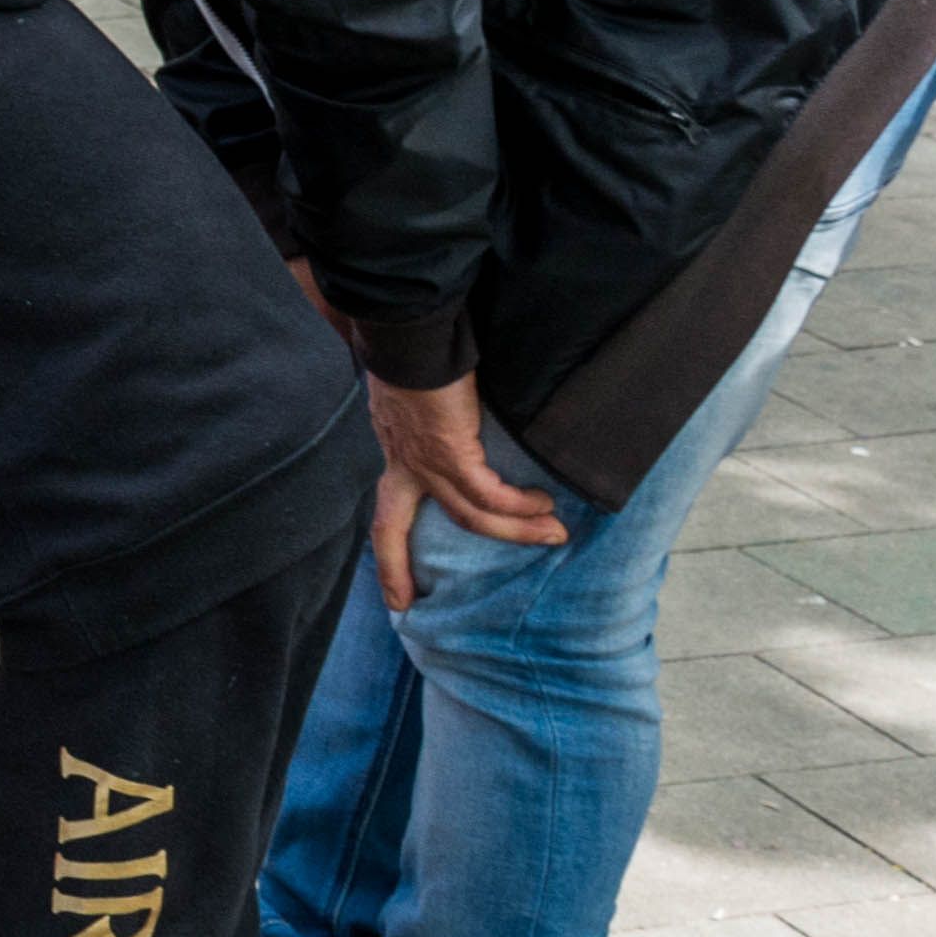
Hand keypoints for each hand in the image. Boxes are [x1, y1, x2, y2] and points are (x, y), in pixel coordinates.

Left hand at [363, 368, 564, 607]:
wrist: (413, 331)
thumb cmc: (416, 348)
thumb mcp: (414, 389)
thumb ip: (425, 408)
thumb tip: (446, 407)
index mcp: (393, 448)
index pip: (383, 509)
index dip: (384, 550)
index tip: (387, 587)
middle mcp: (402, 461)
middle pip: (393, 529)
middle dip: (396, 568)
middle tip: (405, 605)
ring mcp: (424, 460)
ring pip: (469, 516)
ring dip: (513, 531)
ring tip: (552, 534)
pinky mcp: (451, 452)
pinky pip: (489, 494)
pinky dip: (517, 506)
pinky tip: (541, 504)